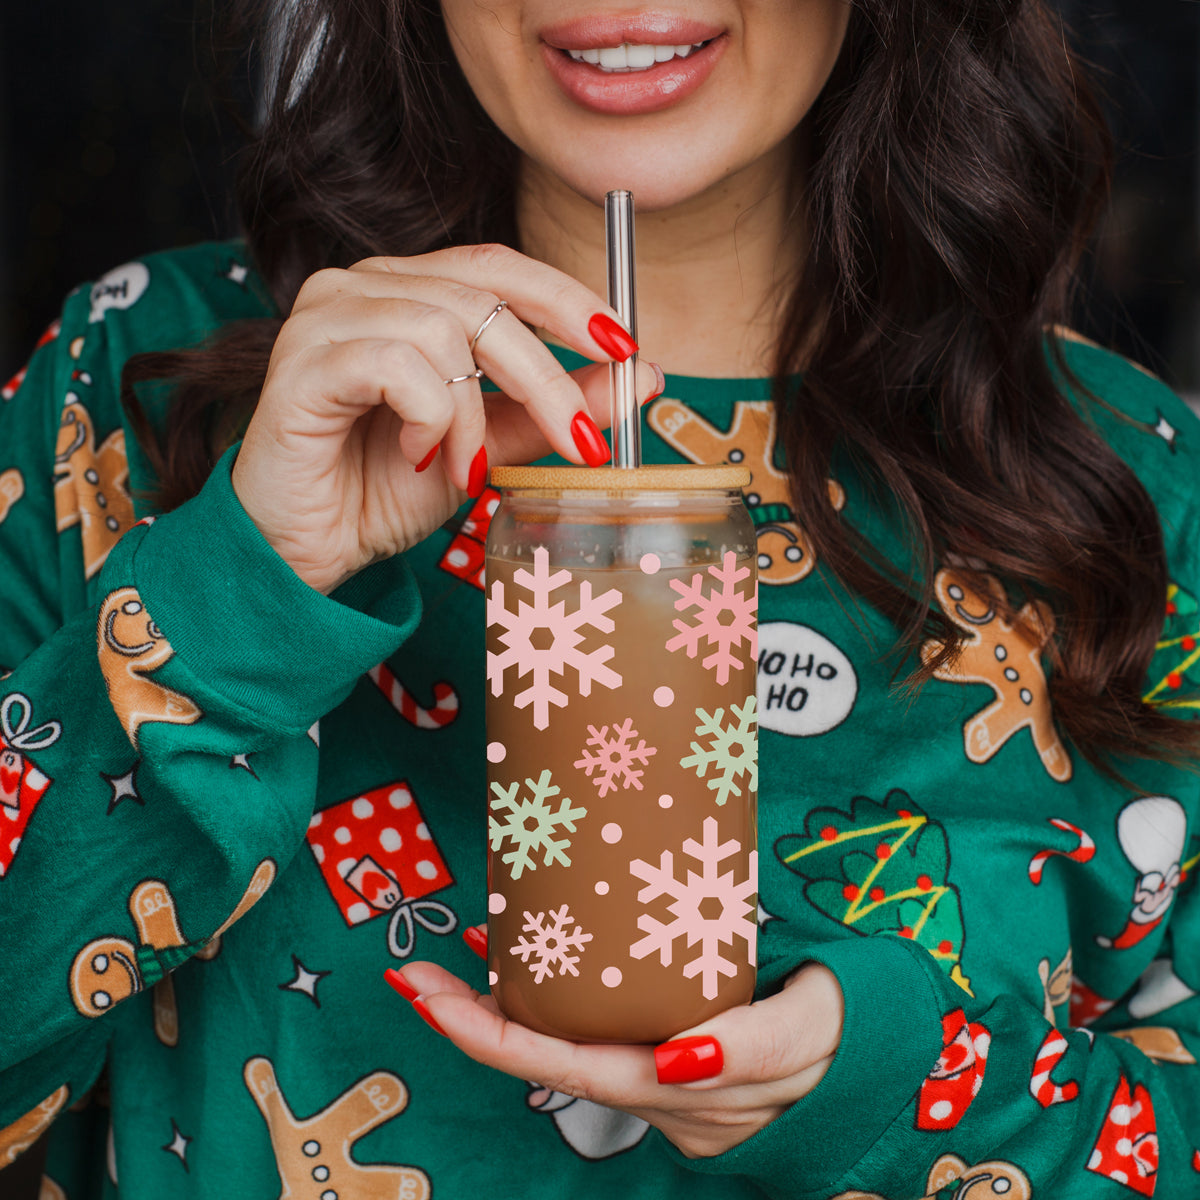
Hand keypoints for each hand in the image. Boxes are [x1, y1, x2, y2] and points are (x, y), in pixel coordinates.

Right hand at [231, 245, 659, 593]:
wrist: (305, 549)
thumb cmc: (384, 490)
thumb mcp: (490, 446)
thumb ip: (553, 408)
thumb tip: (642, 375)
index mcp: (409, 291)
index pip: (501, 266)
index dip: (568, 299)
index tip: (626, 347)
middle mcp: (364, 286)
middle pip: (484, 298)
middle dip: (547, 376)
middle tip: (583, 443)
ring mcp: (327, 315)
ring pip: (442, 329)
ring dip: (474, 415)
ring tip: (464, 467)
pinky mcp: (303, 359)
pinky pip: (395, 362)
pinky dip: (428, 418)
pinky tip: (414, 456)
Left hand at [387, 949, 843, 1158]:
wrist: (884, 1056)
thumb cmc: (852, 1031)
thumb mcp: (813, 1029)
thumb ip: (751, 1046)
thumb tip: (673, 1057)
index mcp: (694, 1092)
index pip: (575, 1069)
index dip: (499, 1039)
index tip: (437, 1000)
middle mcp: (668, 1102)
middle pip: (557, 1065)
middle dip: (480, 1025)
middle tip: (418, 974)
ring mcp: (670, 1094)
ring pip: (575, 1054)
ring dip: (512, 1017)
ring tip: (459, 961)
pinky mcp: (678, 1072)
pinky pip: (603, 1044)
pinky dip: (560, 1016)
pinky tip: (532, 974)